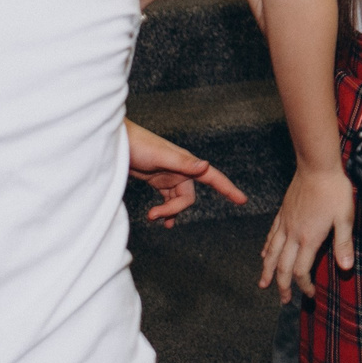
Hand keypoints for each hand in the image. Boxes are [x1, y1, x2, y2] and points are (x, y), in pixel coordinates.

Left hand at [128, 121, 246, 229]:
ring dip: (168, 211)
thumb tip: (206, 166)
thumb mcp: (161, 156)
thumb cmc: (139, 146)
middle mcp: (182, 170)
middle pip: (187, 197)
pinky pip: (167, 198)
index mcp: (187, 163)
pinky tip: (160, 219)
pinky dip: (165, 209)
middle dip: (174, 209)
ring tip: (152, 217)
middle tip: (153, 215)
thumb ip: (183, 163)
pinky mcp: (157, 179)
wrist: (118, 143)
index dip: (228, 189)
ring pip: (177, 199)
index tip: (242, 200)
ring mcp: (169, 176)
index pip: (213, 177)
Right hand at [259, 166, 354, 302]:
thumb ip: (344, 244)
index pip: (301, 271)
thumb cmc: (334, 191)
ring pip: (271, 253)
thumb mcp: (346, 217)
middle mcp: (293, 234)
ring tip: (263, 285)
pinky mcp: (282, 213)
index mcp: (309, 238)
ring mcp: (285, 223)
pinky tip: (263, 255)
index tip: (309, 295)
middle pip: (283, 267)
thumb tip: (346, 268)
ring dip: (267, 271)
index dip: (304, 286)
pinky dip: (266, 249)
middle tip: (283, 301)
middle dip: (282, 286)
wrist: (317, 166)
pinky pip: (270, 236)